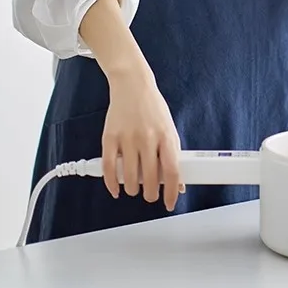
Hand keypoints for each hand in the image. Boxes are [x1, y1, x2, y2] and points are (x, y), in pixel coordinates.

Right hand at [102, 66, 183, 211]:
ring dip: (132, 189)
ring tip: (135, 187)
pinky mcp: (110, 137)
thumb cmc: (153, 108)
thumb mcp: (169, 129)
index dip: (171, 193)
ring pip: (129, 178)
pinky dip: (111, 183)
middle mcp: (147, 137)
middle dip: (150, 193)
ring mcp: (127, 138)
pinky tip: (116, 188)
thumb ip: (173, 155)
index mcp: (165, 136)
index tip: (170, 203)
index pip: (172, 171)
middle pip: (150, 179)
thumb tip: (178, 184)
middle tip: (150, 194)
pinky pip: (109, 167)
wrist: (132, 84)